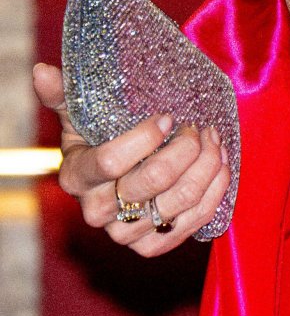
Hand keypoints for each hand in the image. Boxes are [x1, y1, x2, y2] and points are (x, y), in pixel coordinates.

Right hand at [32, 61, 229, 256]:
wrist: (113, 178)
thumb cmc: (97, 136)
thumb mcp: (77, 113)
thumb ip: (62, 93)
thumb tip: (42, 70)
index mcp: (76, 177)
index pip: (111, 162)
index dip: (145, 138)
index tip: (169, 117)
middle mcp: (97, 211)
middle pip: (153, 181)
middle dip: (187, 148)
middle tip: (200, 127)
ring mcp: (124, 233)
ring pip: (178, 203)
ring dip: (208, 167)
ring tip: (215, 140)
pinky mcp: (151, 245)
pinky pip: (189, 226)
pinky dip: (213, 195)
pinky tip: (222, 167)